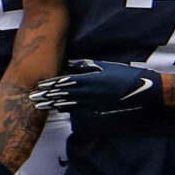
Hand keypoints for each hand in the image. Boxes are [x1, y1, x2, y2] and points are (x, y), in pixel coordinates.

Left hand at [30, 59, 162, 118]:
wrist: (143, 90)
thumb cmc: (125, 74)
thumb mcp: (105, 66)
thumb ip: (86, 66)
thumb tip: (70, 64)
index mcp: (90, 79)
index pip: (65, 82)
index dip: (51, 84)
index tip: (39, 85)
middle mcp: (90, 92)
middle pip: (63, 94)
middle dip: (47, 96)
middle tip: (32, 97)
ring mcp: (94, 101)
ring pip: (68, 103)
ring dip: (53, 104)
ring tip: (40, 106)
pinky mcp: (99, 108)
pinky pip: (79, 109)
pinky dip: (67, 109)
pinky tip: (58, 109)